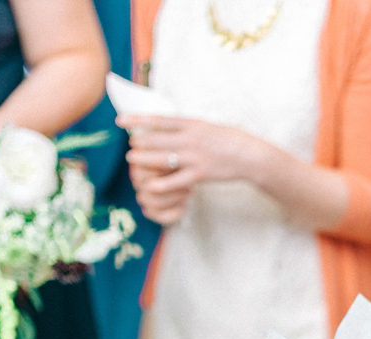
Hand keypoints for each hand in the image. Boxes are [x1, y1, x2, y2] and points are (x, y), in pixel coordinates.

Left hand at [119, 114, 266, 223]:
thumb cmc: (228, 139)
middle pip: (156, 140)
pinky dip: (160, 184)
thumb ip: (186, 127)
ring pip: (161, 159)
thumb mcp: (206, 126)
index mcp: (192, 123)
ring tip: (133, 160)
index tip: (121, 120)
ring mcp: (194, 157)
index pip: (159, 120)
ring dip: (143, 160)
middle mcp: (191, 139)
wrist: (249, 155)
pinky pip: (174, 181)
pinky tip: (149, 185)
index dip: (138, 120)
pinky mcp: (199, 174)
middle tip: (131, 145)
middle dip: (139, 142)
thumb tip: (166, 125)